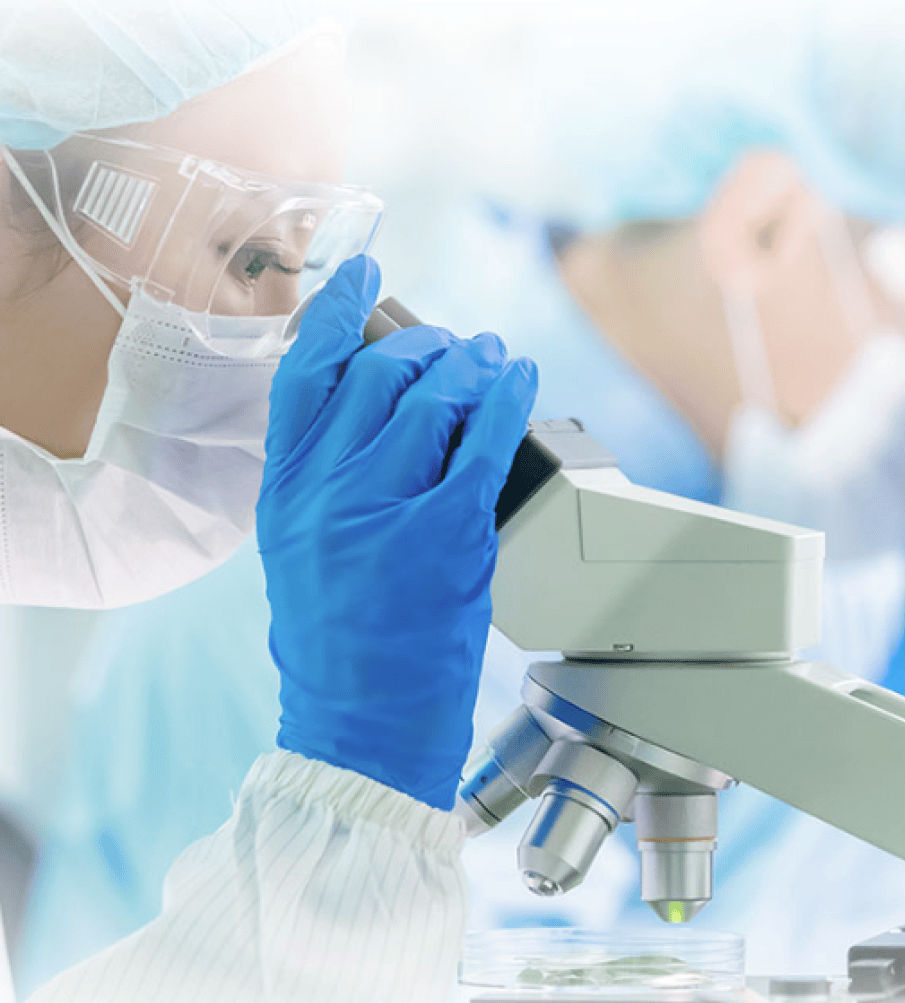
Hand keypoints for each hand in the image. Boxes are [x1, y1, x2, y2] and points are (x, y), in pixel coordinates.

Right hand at [257, 256, 537, 808]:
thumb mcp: (299, 551)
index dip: (337, 312)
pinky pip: (485, 439)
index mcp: (284, 492)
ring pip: (434, 397)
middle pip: (380, 374)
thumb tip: (371, 416)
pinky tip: (521, 379)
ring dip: (472, 364)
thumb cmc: (336, 645)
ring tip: (492, 357)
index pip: (305, 374)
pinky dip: (509, 398)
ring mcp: (385, 510)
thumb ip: (324, 481)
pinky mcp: (447, 534)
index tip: (364, 276)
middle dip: (426, 345)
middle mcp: (327, 492)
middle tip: (453, 346)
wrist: (361, 726)